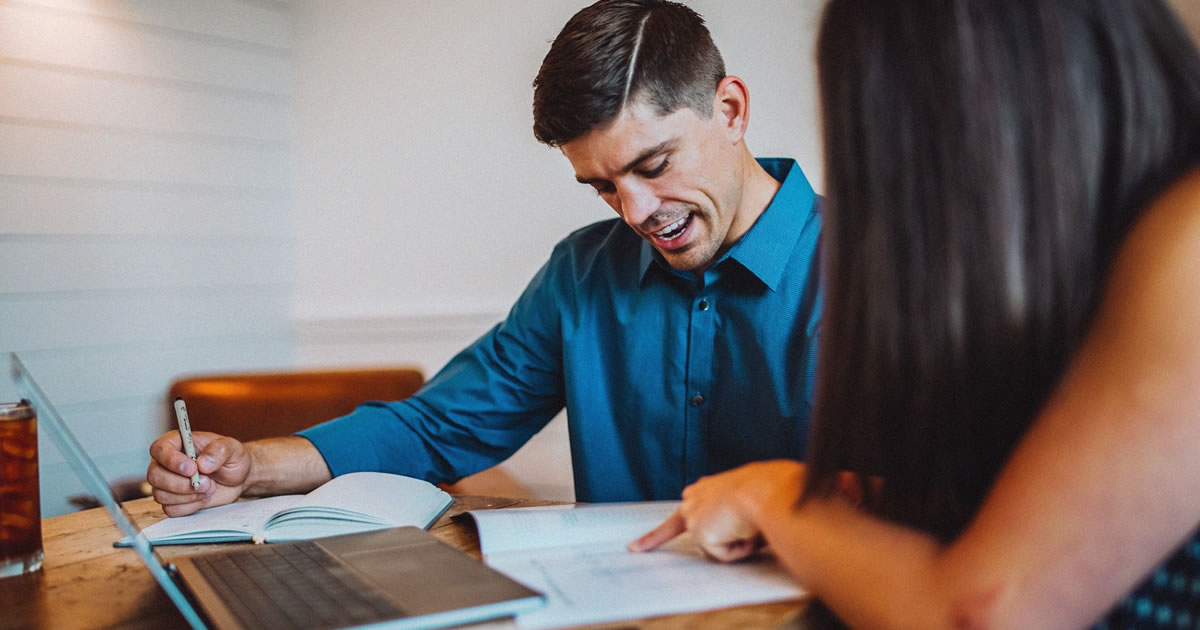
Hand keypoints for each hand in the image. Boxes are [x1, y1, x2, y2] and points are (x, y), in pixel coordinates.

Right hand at [147, 430, 251, 515]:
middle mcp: (166, 463)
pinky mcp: (172, 501)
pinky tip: (203, 497)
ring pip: (161, 495)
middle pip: (155, 475)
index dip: (171, 460)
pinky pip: (170, 509)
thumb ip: (218, 451)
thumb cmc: (232, 458)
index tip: (192, 469)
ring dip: (188, 496)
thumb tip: (202, 463)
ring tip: (209, 488)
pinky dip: (190, 506)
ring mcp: (167, 483)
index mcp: (177, 443)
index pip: (159, 449)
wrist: (238, 478)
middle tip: (206, 482)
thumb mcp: (232, 448)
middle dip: (181, 484)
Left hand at [629, 460, 806, 561]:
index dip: (687, 510)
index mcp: (718, 484)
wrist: (773, 489)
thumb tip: (840, 489)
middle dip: (652, 538)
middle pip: (672, 523)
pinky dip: (739, 549)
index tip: (670, 518)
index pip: (694, 497)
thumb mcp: (778, 488)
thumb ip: (781, 500)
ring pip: (714, 544)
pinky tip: (747, 533)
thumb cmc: (783, 484)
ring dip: (735, 543)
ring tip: (753, 526)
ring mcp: (697, 513)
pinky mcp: (700, 530)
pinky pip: (724, 554)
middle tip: (633, 549)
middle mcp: (701, 496)